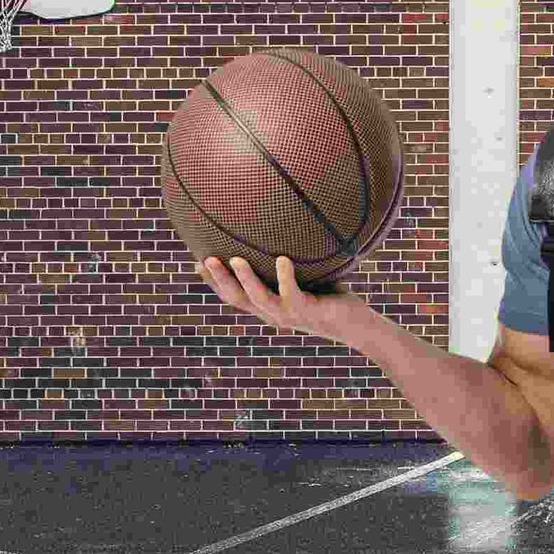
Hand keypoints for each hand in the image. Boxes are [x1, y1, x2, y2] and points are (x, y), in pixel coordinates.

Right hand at [198, 255, 372, 349]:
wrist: (357, 325)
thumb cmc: (332, 298)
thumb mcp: (307, 278)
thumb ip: (292, 261)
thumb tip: (285, 227)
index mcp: (269, 307)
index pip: (234, 297)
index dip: (213, 283)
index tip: (195, 263)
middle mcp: (274, 314)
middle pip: (238, 300)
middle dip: (219, 281)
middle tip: (204, 259)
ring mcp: (290, 315)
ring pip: (259, 299)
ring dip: (245, 278)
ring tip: (233, 258)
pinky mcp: (308, 312)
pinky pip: (293, 293)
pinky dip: (285, 276)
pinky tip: (283, 258)